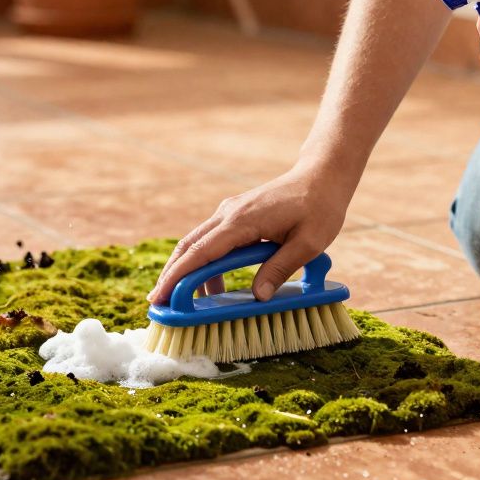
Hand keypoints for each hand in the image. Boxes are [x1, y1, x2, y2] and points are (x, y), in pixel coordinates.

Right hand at [147, 161, 351, 305]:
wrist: (322, 177)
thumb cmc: (319, 207)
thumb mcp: (309, 243)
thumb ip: (280, 268)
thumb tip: (258, 296)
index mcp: (243, 221)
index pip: (201, 252)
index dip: (178, 276)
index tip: (160, 296)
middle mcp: (229, 214)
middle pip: (188, 246)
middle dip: (170, 275)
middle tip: (158, 303)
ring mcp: (230, 212)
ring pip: (196, 242)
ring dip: (184, 268)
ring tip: (180, 299)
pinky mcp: (236, 215)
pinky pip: (211, 240)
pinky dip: (202, 261)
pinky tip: (211, 284)